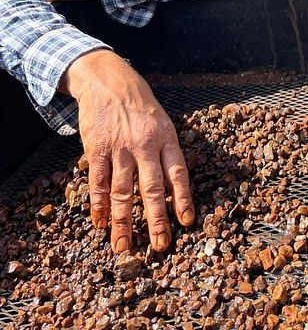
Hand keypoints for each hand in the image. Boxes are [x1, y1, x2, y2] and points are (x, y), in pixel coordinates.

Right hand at [61, 50, 193, 252]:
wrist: (109, 81)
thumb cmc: (140, 106)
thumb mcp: (162, 122)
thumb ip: (166, 152)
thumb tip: (174, 188)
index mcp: (166, 138)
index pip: (178, 172)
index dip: (183, 198)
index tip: (187, 222)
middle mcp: (145, 145)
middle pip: (152, 188)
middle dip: (157, 220)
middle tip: (160, 246)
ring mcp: (120, 148)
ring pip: (123, 192)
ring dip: (123, 222)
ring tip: (124, 247)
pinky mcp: (97, 149)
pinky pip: (99, 182)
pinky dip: (99, 205)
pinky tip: (100, 222)